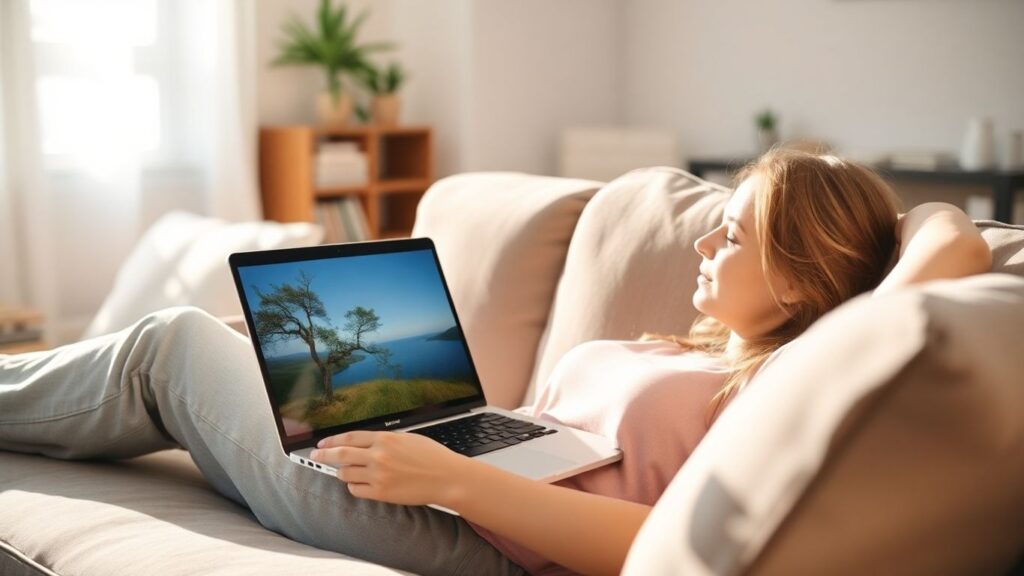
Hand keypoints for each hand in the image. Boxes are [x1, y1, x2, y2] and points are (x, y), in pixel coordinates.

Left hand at [310, 431, 468, 506]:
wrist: (446, 477)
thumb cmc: (432, 457)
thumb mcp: (407, 438)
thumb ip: (385, 440)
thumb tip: (365, 443)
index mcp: (385, 439)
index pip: (349, 437)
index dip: (332, 440)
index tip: (322, 444)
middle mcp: (378, 456)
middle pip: (340, 455)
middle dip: (323, 455)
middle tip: (314, 456)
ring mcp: (378, 475)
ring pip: (345, 474)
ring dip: (341, 472)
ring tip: (343, 472)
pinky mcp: (381, 493)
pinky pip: (356, 490)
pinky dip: (353, 486)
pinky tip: (358, 483)